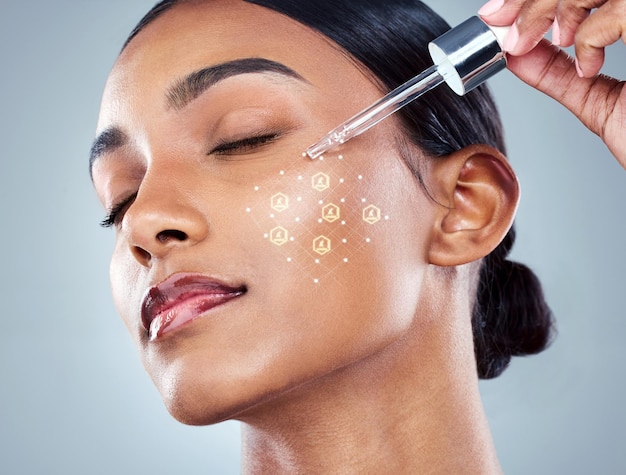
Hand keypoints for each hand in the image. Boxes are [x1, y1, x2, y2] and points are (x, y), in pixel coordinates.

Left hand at [478, 0, 625, 167]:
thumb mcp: (599, 100)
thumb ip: (558, 74)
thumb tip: (515, 53)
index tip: (497, 15)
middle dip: (534, 0)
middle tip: (505, 28)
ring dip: (556, 9)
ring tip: (553, 44)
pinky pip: (620, 10)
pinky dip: (591, 34)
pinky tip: (589, 62)